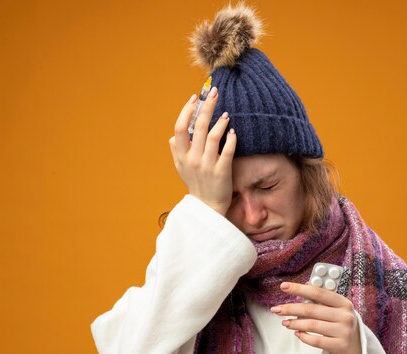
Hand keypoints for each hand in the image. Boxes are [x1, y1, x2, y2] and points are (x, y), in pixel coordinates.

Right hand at [168, 87, 236, 215]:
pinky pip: (227, 151)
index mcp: (181, 156)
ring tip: (225, 115)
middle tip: (214, 93)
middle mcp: (192, 159)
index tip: (194, 99)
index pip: (179, 128)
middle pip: (197, 127)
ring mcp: (207, 166)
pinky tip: (233, 132)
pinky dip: (230, 139)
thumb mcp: (181, 168)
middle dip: (206, 106)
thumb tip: (174, 136)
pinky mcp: (221, 172)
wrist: (207, 208)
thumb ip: (177, 151)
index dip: (186, 111)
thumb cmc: (195, 184)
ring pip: (212, 137)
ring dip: (220, 122)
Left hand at [270, 282, 361, 353]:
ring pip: (313, 325)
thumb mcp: (336, 309)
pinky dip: (304, 337)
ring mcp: (344, 331)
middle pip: (312, 309)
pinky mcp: (340, 345)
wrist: (355, 348)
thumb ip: (322, 297)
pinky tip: (297, 333)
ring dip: (295, 323)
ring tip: (284, 323)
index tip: (283, 286)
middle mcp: (346, 316)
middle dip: (291, 309)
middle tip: (276, 309)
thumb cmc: (340, 324)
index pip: (318, 292)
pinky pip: (316, 341)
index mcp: (344, 302)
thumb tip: (306, 283)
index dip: (300, 289)